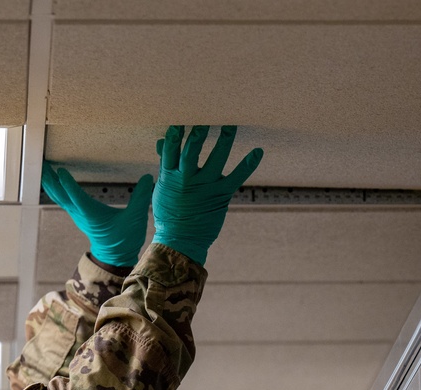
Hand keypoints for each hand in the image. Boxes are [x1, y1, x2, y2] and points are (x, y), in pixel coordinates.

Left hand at [42, 163, 153, 266]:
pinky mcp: (80, 216)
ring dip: (51, 184)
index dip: (68, 184)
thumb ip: (141, 197)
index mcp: (92, 215)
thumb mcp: (136, 219)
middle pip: (61, 195)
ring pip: (60, 197)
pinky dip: (57, 190)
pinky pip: (64, 200)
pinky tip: (55, 182)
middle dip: (51, 180)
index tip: (60, 171)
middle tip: (42, 165)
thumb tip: (148, 178)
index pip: (77, 197)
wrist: (115, 258)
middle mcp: (82, 214)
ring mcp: (78, 215)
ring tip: (44, 169)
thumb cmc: (124, 240)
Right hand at [152, 125, 262, 264]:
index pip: (171, 150)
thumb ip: (165, 163)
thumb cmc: (169, 213)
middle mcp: (187, 180)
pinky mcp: (221, 195)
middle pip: (192, 151)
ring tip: (230, 125)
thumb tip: (162, 141)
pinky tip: (258, 151)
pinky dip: (248, 164)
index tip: (181, 121)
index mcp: (169, 176)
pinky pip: (237, 177)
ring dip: (224, 140)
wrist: (180, 240)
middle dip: (198, 134)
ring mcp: (205, 187)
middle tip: (205, 117)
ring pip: (215, 159)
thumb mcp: (163, 187)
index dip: (175, 135)